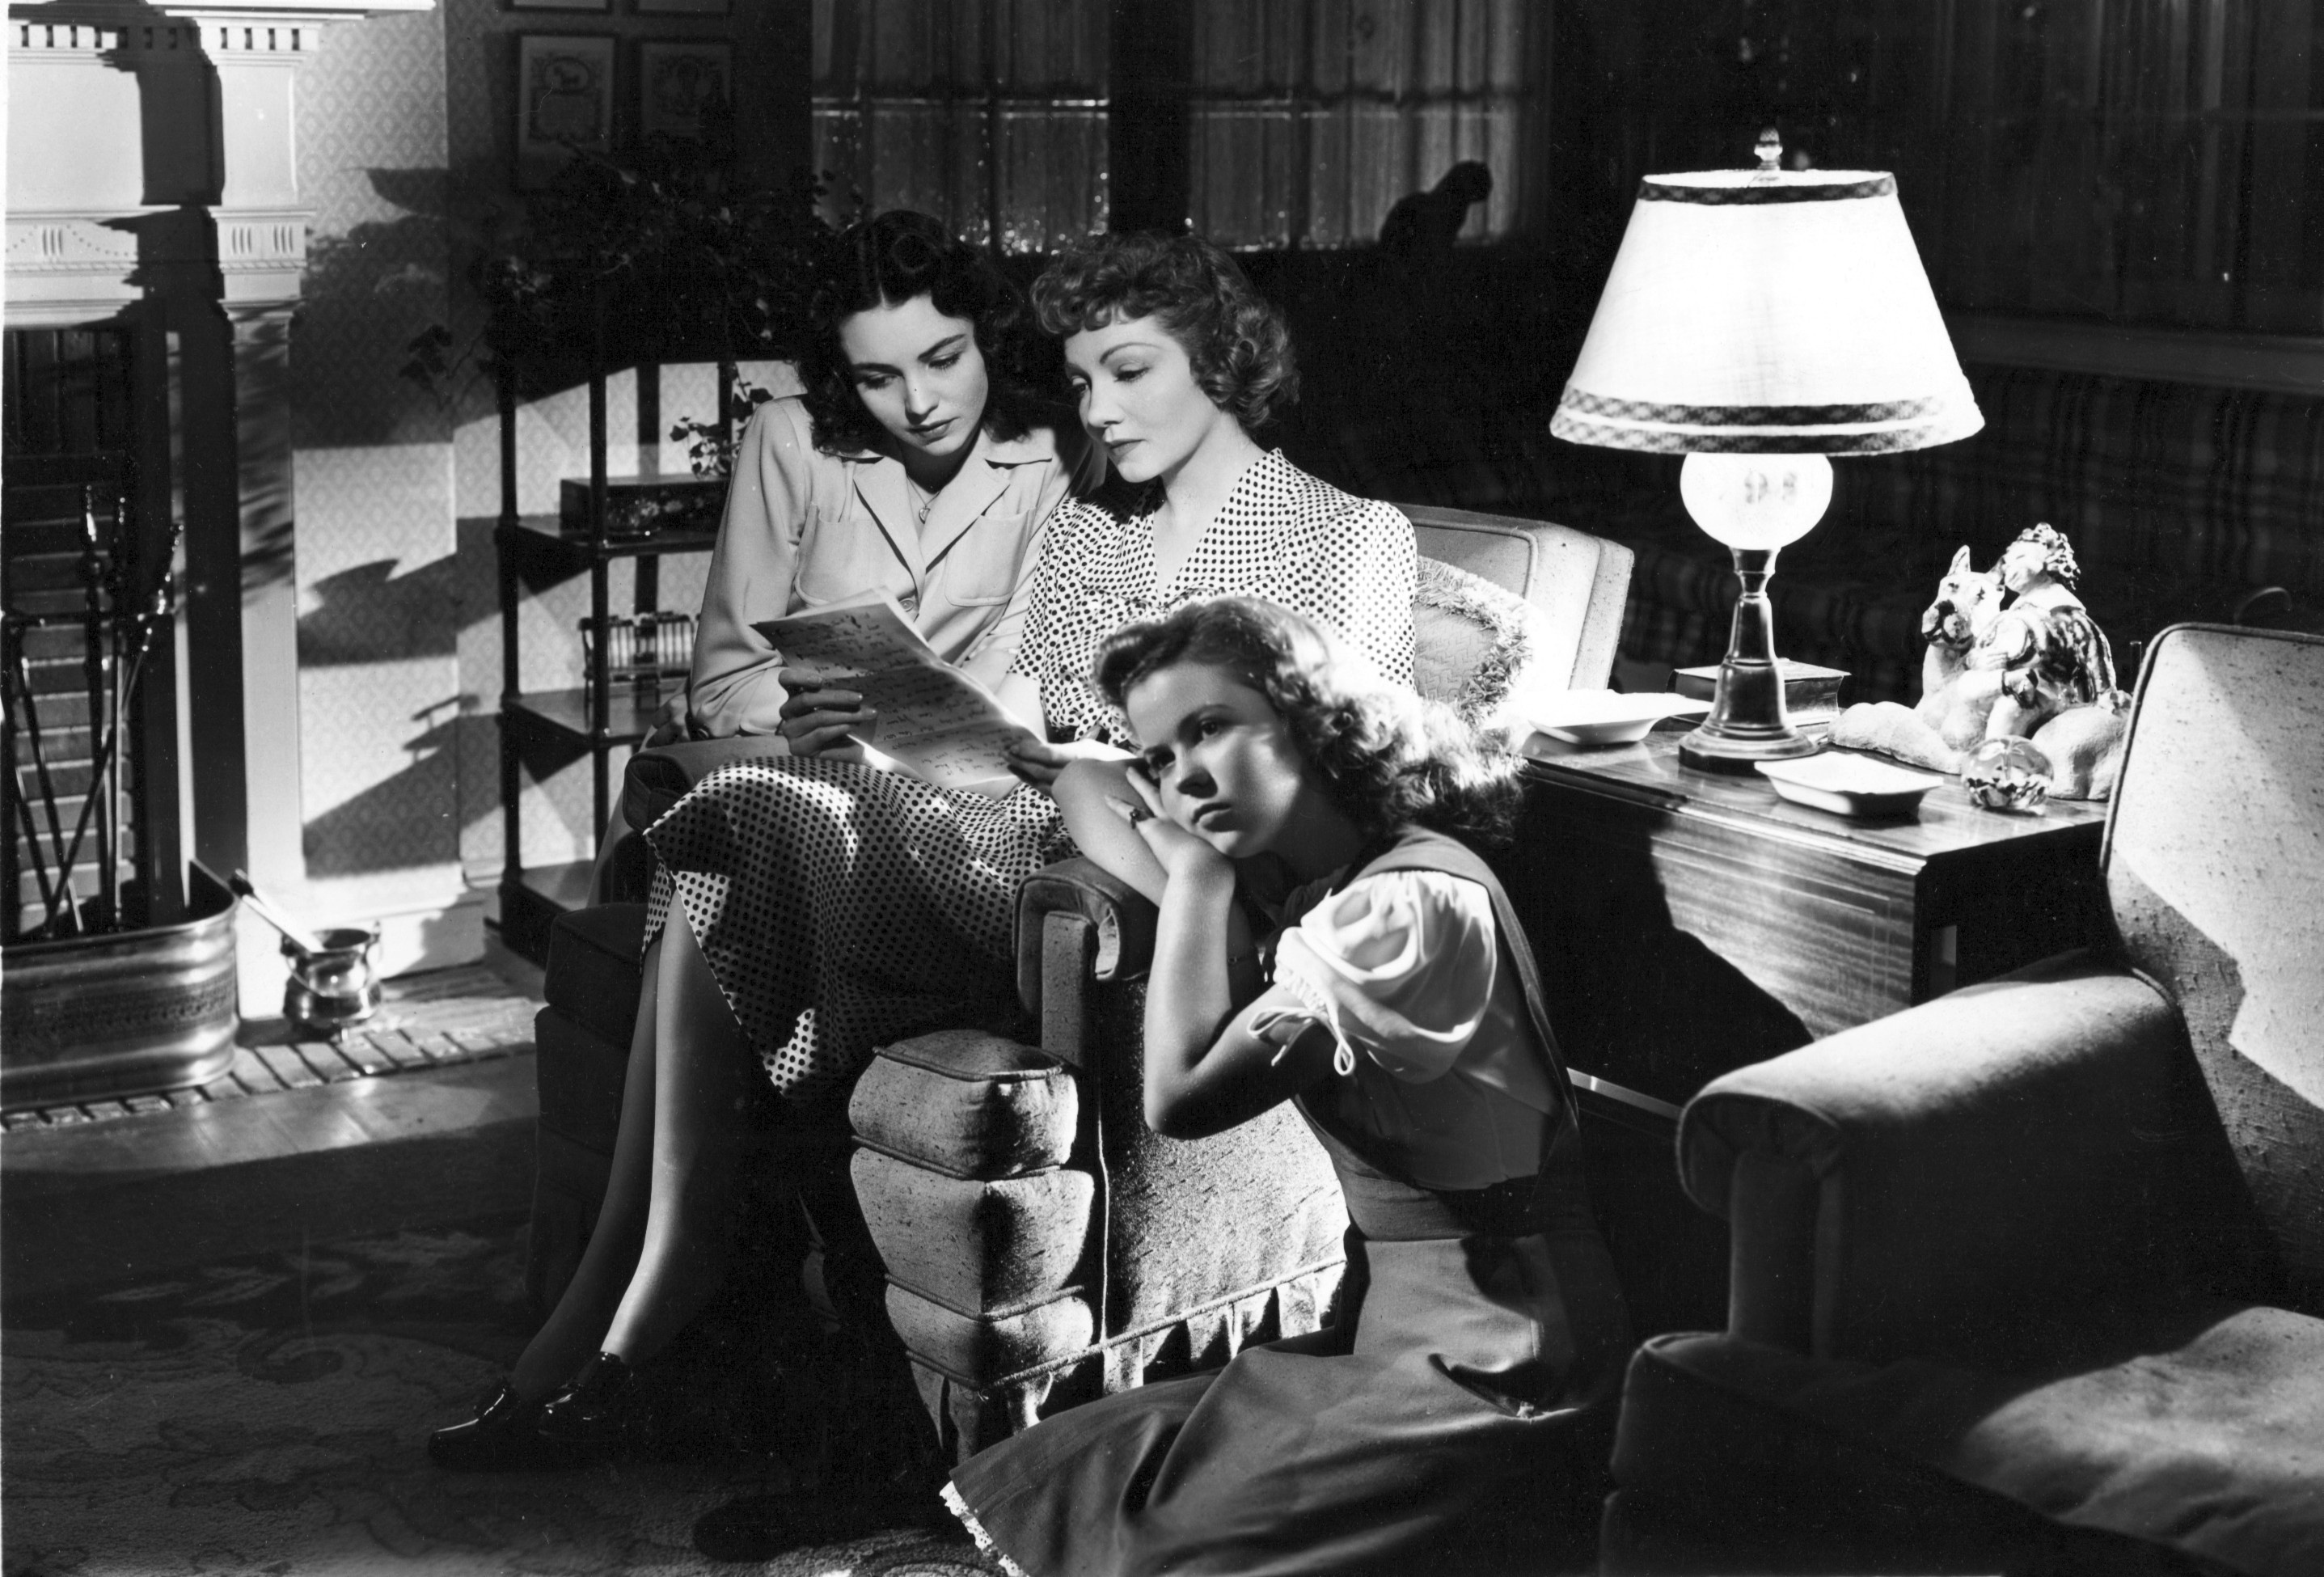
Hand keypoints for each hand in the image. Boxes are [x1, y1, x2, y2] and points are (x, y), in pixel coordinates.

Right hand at [776, 666, 873, 756]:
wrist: (845, 753)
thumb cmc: (841, 722)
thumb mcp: (839, 706)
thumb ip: (838, 696)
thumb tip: (853, 692)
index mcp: (794, 695)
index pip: (786, 679)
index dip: (799, 677)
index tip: (821, 680)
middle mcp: (787, 712)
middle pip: (806, 699)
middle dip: (837, 697)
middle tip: (859, 698)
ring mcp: (790, 731)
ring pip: (817, 717)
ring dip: (845, 715)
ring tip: (864, 714)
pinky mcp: (798, 748)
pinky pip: (820, 734)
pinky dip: (839, 728)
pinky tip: (853, 726)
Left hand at [1004, 733, 1129, 789]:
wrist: (1140, 787)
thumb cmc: (1120, 764)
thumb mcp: (1096, 751)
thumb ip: (1071, 752)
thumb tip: (1042, 751)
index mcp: (1082, 756)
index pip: (1048, 755)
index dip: (1029, 752)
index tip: (1013, 747)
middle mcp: (1076, 773)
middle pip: (1041, 770)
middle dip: (1022, 762)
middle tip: (1004, 754)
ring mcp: (1074, 788)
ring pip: (1043, 783)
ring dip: (1025, 774)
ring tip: (1011, 765)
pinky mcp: (1074, 799)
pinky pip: (1050, 791)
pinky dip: (1036, 783)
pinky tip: (1029, 779)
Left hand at [1109, 769, 1227, 882]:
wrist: (1203, 869)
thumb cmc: (1215, 868)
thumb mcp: (1223, 856)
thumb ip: (1222, 851)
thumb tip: (1227, 857)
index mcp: (1201, 822)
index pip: (1192, 804)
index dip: (1186, 794)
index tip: (1184, 785)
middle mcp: (1184, 815)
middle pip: (1173, 792)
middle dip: (1164, 778)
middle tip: (1157, 766)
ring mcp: (1166, 819)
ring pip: (1149, 795)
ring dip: (1139, 782)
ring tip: (1130, 772)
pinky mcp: (1151, 829)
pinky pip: (1130, 813)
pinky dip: (1117, 805)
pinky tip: (1106, 797)